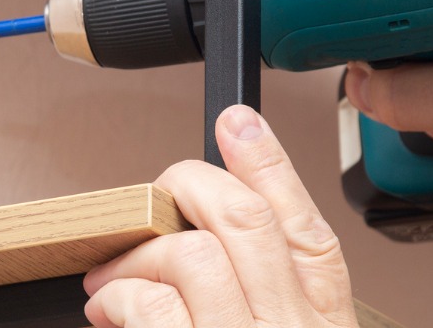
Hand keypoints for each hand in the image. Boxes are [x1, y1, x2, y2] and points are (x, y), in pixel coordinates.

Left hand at [82, 105, 355, 327]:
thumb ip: (270, 297)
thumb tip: (211, 238)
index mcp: (323, 323)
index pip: (307, 228)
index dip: (269, 164)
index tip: (237, 124)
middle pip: (244, 218)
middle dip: (184, 190)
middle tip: (146, 209)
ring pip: (190, 254)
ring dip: (139, 256)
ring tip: (113, 279)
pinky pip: (148, 303)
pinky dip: (117, 295)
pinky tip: (109, 309)